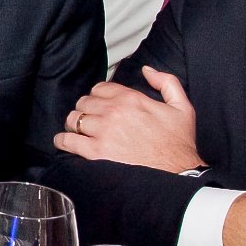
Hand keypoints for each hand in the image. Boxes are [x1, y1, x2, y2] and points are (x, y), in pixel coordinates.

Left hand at [54, 67, 200, 171]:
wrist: (177, 175)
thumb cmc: (179, 145)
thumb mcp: (182, 107)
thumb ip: (167, 82)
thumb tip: (148, 70)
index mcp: (131, 98)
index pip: (100, 88)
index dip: (98, 96)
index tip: (100, 105)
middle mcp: (114, 112)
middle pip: (84, 102)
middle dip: (86, 110)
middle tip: (90, 120)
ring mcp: (103, 132)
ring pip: (74, 119)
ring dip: (75, 124)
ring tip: (79, 130)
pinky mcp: (95, 152)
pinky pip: (68, 141)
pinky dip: (63, 140)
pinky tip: (66, 142)